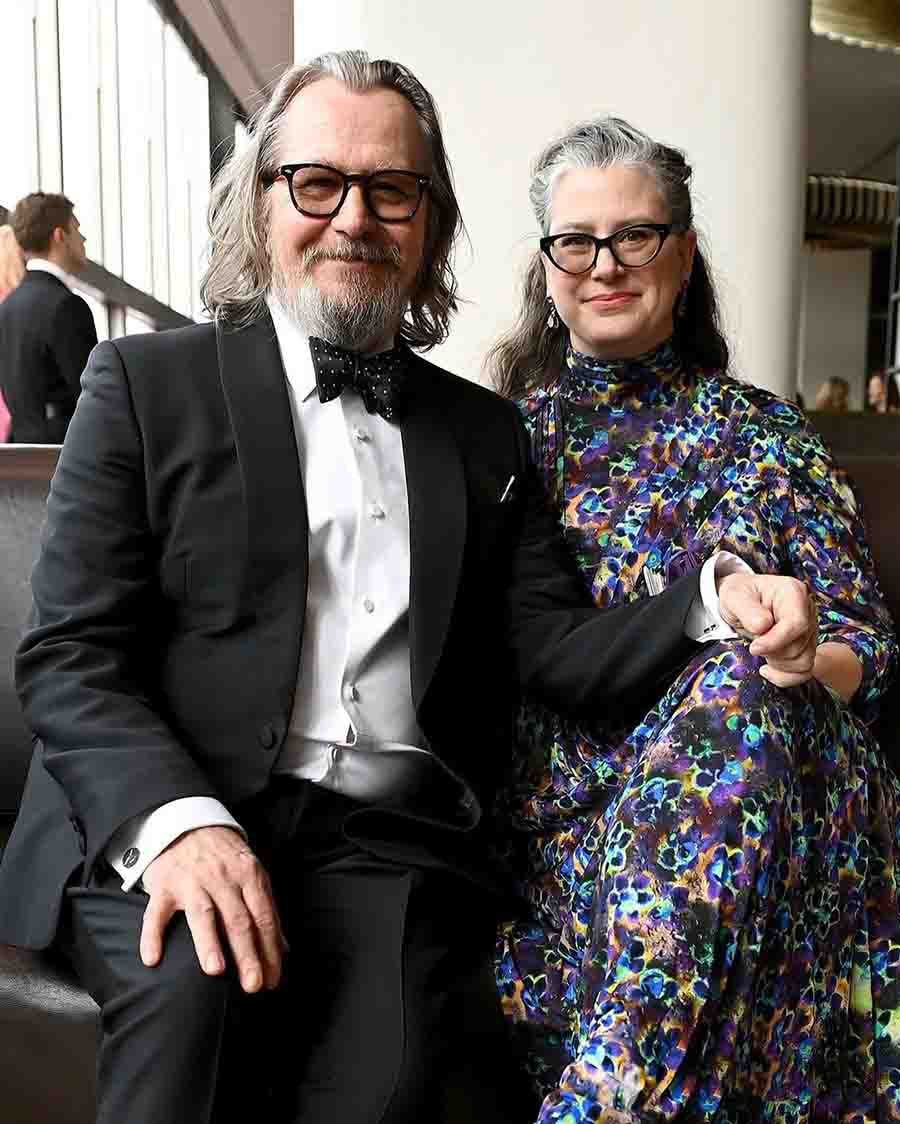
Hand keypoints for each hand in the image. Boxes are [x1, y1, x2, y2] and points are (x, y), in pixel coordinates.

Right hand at [141, 825, 287, 991]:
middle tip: (253, 985)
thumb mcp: (251, 873)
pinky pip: (156, 913)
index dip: (270, 950)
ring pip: (203, 914)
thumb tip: (282, 949)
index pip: (263, 917)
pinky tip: (152, 959)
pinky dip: (152, 935)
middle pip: (238, 920)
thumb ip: (266, 909)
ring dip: (209, 942)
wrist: (186, 822)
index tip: (273, 980)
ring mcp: (192, 881)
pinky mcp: (164, 885)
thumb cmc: (223, 855)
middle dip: (248, 954)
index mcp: (248, 875)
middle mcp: (222, 878)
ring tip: (215, 971)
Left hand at [718, 572, 815, 687]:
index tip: (754, 648)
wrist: (741, 600)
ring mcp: (809, 630)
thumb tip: (762, 626)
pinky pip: (804, 671)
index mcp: (793, 593)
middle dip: (772, 652)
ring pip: (804, 662)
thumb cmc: (739, 595)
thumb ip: (747, 609)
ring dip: (778, 665)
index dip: (775, 641)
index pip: (796, 624)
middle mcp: (807, 611)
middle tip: (753, 643)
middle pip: (798, 646)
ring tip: (760, 651)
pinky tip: (767, 669)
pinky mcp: (806, 646)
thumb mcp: (733, 596)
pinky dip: (784, 676)